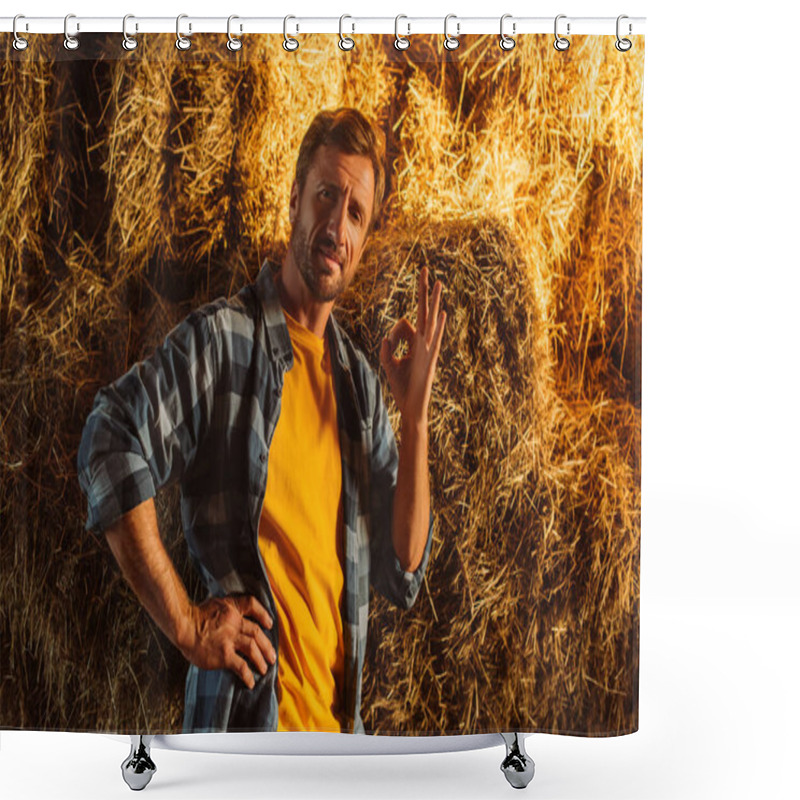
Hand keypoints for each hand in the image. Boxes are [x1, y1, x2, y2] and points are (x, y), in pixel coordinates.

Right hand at [180, 595, 275, 689]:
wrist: (182, 627)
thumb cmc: (195, 617)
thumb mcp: (214, 604)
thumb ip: (227, 610)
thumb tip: (234, 617)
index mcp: (231, 609)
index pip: (252, 605)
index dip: (263, 613)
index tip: (269, 623)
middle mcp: (234, 623)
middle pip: (257, 632)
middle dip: (267, 645)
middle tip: (272, 656)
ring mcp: (230, 639)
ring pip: (253, 648)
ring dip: (261, 659)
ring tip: (265, 668)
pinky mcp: (224, 655)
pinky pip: (241, 666)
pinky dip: (248, 674)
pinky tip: (251, 681)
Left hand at [380, 267, 446, 425]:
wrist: (412, 408)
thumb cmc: (402, 389)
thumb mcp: (389, 366)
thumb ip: (385, 351)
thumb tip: (385, 339)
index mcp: (415, 344)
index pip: (404, 325)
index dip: (393, 335)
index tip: (388, 347)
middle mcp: (424, 343)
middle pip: (424, 311)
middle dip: (423, 291)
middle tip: (424, 269)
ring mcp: (428, 350)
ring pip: (430, 319)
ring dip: (433, 301)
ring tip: (438, 282)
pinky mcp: (429, 359)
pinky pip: (434, 339)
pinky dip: (437, 327)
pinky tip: (441, 314)